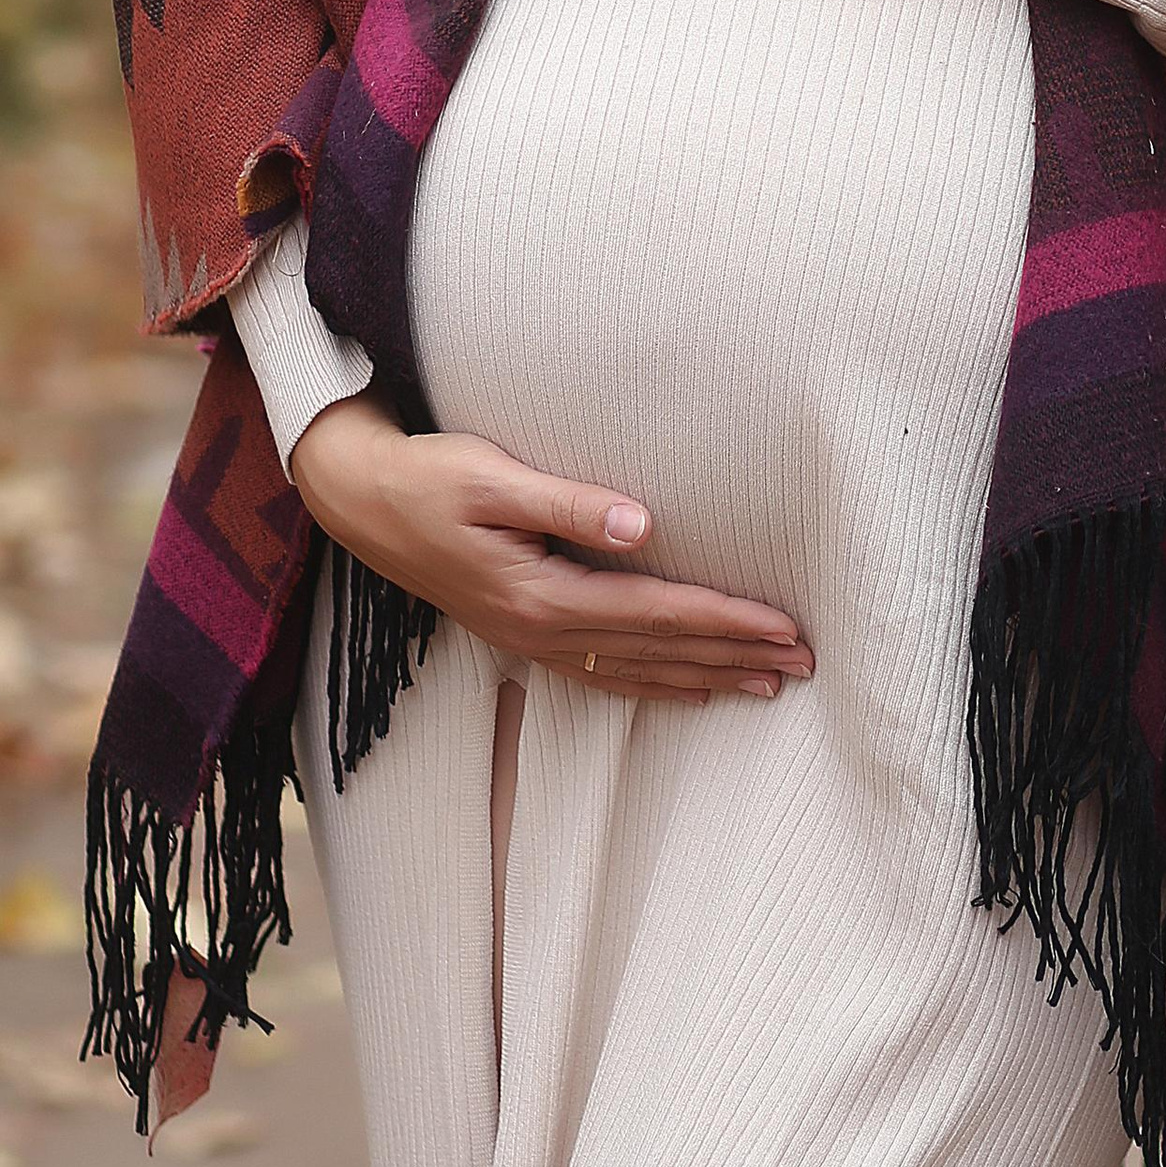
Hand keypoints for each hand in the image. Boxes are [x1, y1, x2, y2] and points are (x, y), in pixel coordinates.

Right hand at [287, 396, 815, 703]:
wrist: (361, 503)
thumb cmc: (429, 477)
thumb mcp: (492, 477)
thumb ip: (567, 501)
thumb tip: (641, 523)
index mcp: (540, 595)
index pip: (656, 613)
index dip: (724, 620)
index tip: (783, 625)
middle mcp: (541, 631)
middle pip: (657, 652)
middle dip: (733, 657)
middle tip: (804, 662)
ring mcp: (530, 641)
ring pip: (637, 672)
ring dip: (705, 678)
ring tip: (767, 685)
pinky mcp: (521, 635)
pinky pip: (603, 675)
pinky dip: (653, 686)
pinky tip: (686, 689)